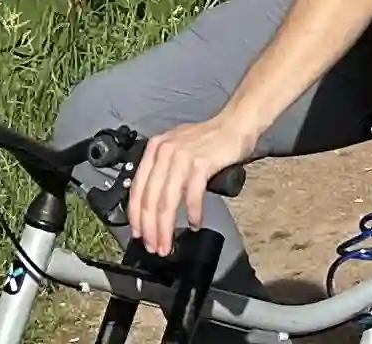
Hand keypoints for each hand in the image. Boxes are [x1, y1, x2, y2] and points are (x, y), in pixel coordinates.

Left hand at [128, 114, 254, 250]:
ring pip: (167, 201)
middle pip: (150, 199)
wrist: (235, 124)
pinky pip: (192, 195)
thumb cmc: (208, 140)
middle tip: (154, 246)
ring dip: (165, 228)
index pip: (137, 188)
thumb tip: (152, 204)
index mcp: (155, 149)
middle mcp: (164, 151)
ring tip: (167, 244)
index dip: (136, 216)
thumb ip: (163, 170)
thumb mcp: (176, 149)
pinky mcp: (201, 163)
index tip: (139, 234)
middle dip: (150, 229)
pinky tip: (194, 223)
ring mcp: (182, 156)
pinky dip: (192, 213)